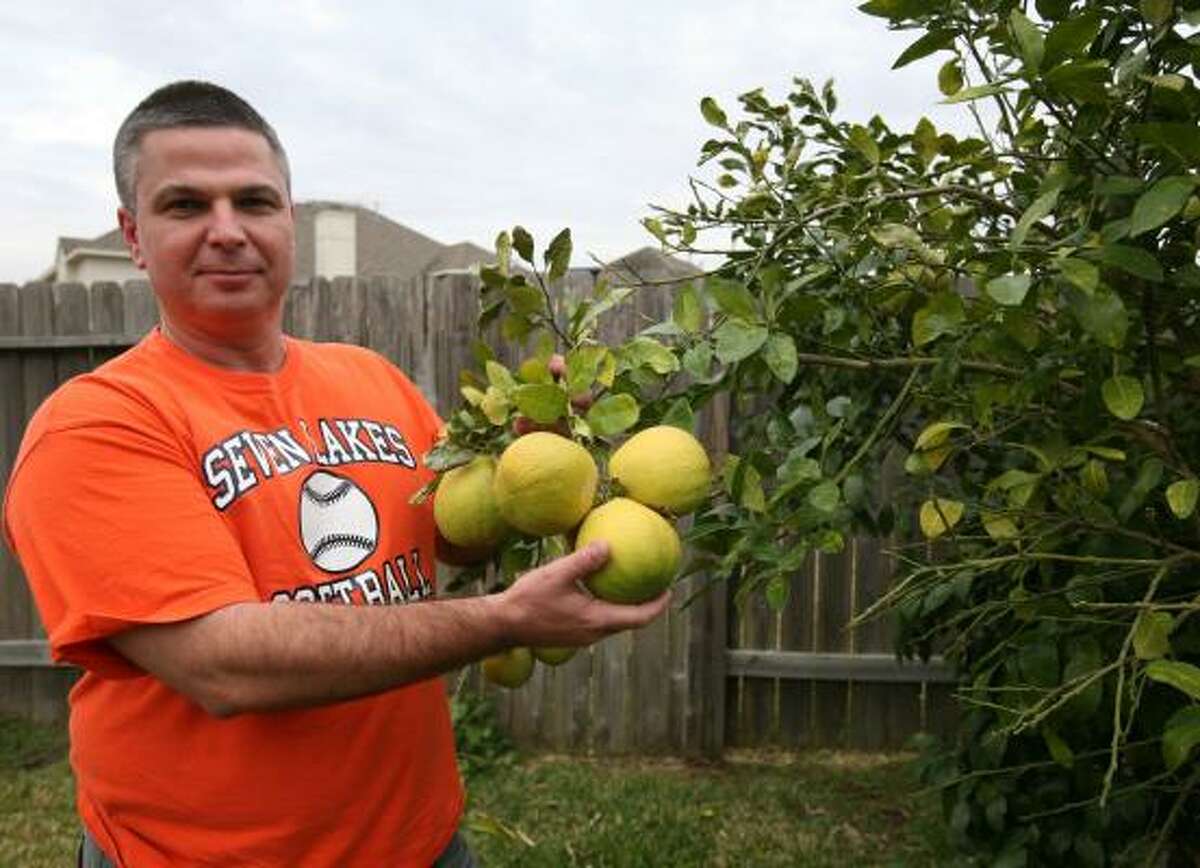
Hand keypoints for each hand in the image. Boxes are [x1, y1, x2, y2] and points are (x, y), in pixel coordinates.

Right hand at [491, 542, 669, 646]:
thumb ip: (584, 560)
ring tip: (631, 585)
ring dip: (626, 607)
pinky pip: (598, 621)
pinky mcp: (571, 635)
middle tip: (655, 585)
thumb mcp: (557, 574)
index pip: (639, 617)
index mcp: (596, 620)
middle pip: (630, 622)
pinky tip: (598, 589)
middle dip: (646, 605)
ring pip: (613, 623)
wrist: (503, 625)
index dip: (658, 605)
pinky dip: (608, 607)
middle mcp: (593, 633)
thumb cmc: (529, 599)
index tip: (670, 590)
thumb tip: (608, 545)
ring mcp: (581, 637)